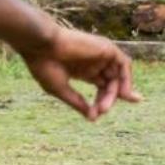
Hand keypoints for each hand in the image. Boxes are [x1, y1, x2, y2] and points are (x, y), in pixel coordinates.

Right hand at [17, 26, 142, 119]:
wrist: (38, 46)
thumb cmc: (43, 66)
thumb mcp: (60, 89)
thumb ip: (78, 103)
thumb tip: (93, 119)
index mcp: (81, 69)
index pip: (101, 86)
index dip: (102, 100)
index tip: (95, 114)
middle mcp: (93, 62)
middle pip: (111, 83)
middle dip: (109, 98)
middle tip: (102, 110)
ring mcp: (99, 54)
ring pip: (118, 75)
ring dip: (118, 92)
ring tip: (106, 105)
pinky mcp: (105, 48)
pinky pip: (124, 63)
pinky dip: (126, 78)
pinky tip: (122, 92)